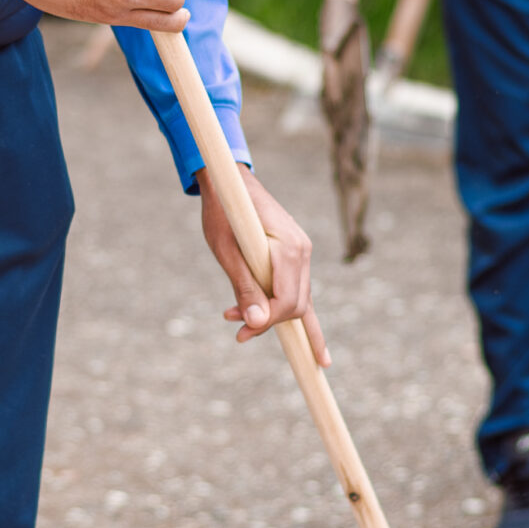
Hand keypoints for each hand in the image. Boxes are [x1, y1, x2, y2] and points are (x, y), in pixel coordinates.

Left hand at [196, 168, 328, 362]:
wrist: (230, 183)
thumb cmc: (223, 212)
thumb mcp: (226, 251)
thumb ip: (244, 286)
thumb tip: (256, 322)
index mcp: (288, 247)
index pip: (286, 301)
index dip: (265, 322)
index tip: (240, 331)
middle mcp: (302, 250)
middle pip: (296, 304)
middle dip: (268, 322)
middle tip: (237, 332)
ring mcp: (302, 251)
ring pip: (297, 298)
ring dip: (271, 315)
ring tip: (238, 321)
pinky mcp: (296, 253)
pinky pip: (298, 288)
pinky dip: (291, 310)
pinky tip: (305, 344)